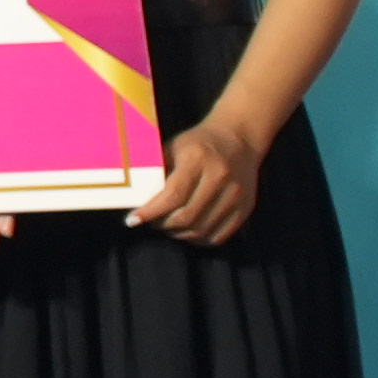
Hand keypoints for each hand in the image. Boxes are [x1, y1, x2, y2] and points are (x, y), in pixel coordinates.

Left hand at [135, 110, 265, 246]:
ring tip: (167, 225)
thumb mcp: (173, 147)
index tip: (133, 220)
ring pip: (201, 230)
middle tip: (150, 222)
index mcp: (198, 158)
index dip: (150, 212)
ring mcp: (236, 194)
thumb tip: (132, 196)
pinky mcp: (245, 208)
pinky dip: (198, 239)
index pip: (173, 195)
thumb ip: (155, 170)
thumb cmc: (198, 144)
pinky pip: (218, 236)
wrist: (239, 139)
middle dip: (162, 225)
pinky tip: (187, 231)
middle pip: (187, 216)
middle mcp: (220, 177)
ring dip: (179, 234)